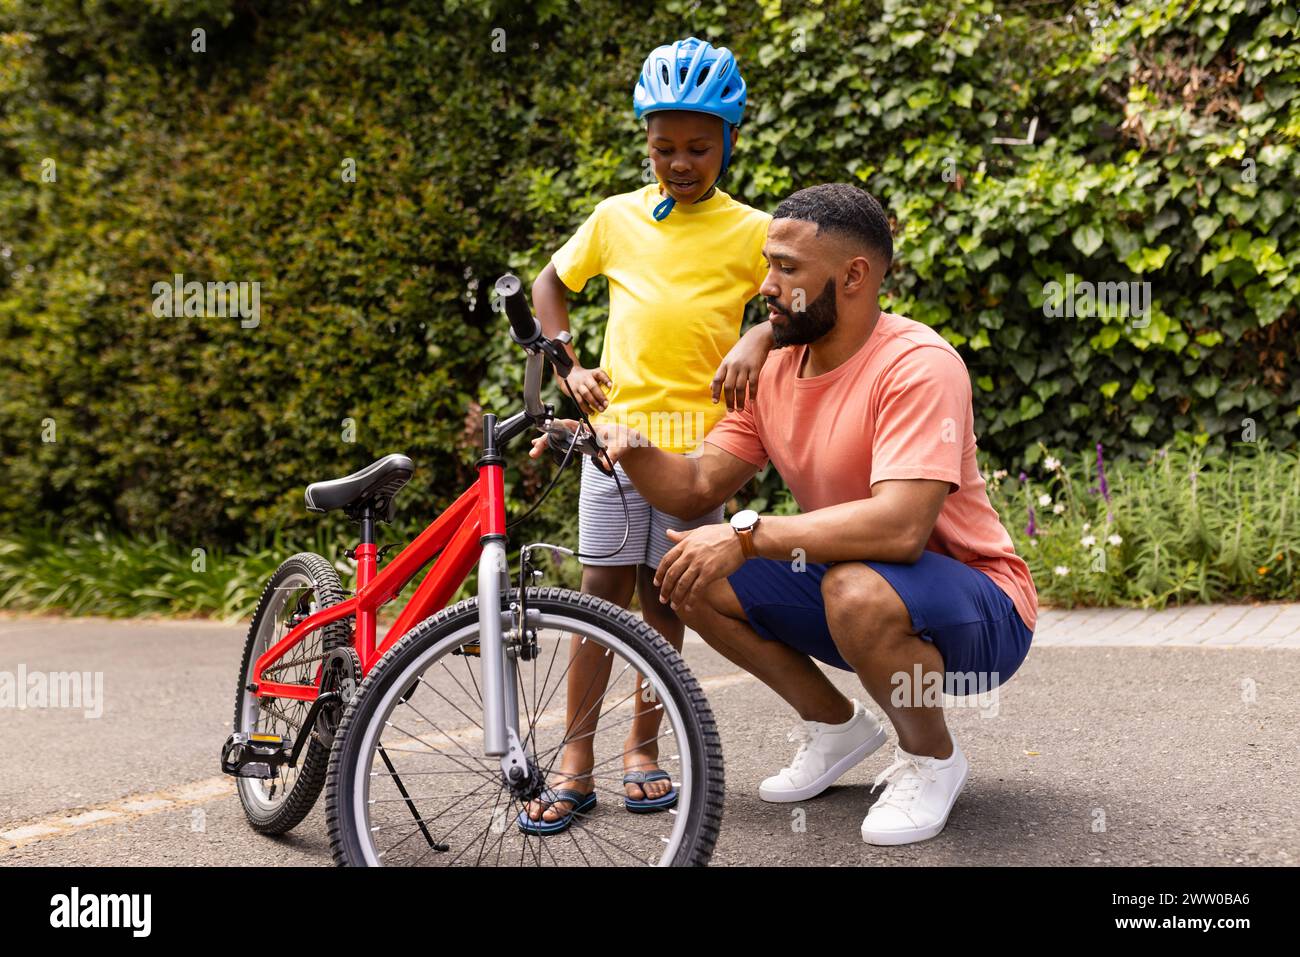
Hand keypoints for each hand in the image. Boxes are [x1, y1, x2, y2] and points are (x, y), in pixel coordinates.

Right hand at [528, 419, 643, 466]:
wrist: (629, 440)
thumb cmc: (627, 439)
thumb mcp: (623, 446)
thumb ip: (614, 454)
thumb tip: (605, 465)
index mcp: (589, 428)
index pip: (569, 424)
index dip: (556, 426)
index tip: (544, 430)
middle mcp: (582, 431)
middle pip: (559, 432)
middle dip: (545, 439)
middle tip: (534, 451)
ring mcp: (580, 438)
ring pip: (559, 437)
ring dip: (545, 443)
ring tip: (533, 452)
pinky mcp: (581, 445)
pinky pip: (562, 443)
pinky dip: (551, 445)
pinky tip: (540, 448)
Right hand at [559, 365, 611, 414]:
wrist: (568, 374)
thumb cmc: (587, 376)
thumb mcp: (594, 373)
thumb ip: (603, 378)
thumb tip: (615, 388)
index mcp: (593, 373)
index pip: (600, 374)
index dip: (605, 379)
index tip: (611, 385)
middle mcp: (586, 378)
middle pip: (593, 387)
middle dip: (600, 396)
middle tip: (606, 404)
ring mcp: (579, 385)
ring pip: (586, 394)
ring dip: (594, 403)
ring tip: (601, 409)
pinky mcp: (573, 392)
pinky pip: (579, 401)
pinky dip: (586, 408)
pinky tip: (592, 412)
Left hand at [653, 524, 745, 613]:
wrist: (742, 538)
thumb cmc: (722, 534)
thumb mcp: (699, 531)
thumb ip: (682, 536)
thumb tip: (667, 532)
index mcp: (686, 544)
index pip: (666, 560)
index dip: (660, 573)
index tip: (656, 583)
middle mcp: (690, 554)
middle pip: (671, 574)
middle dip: (665, 589)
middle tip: (662, 599)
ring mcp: (699, 564)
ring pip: (682, 584)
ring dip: (676, 597)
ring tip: (673, 606)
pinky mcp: (710, 573)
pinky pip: (696, 590)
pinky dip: (691, 600)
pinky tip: (688, 608)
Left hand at [711, 322, 773, 411]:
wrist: (757, 338)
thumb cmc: (741, 350)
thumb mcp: (728, 359)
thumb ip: (720, 373)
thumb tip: (710, 387)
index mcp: (725, 364)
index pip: (717, 379)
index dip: (715, 391)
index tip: (715, 402)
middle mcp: (733, 366)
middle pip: (729, 386)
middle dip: (729, 400)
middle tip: (730, 410)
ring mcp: (745, 367)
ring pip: (740, 387)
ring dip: (740, 400)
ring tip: (740, 409)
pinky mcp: (755, 367)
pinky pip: (753, 383)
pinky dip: (752, 393)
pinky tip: (751, 401)